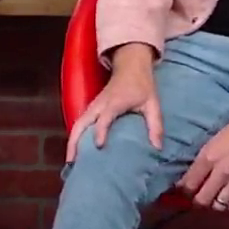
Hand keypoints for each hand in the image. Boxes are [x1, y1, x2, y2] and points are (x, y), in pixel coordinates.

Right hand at [64, 42, 162, 165]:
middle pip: (81, 122)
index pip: (104, 118)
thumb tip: (157, 148)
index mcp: (115, 102)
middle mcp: (99, 105)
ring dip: (71, 141)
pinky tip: (76, 151)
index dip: (101, 131)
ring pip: (77, 124)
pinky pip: (80, 123)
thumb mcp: (153, 104)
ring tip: (70, 161)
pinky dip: (75, 137)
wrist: (130, 67)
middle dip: (74, 141)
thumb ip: (155, 125)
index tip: (98, 146)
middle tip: (72, 162)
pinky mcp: (91, 108)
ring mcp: (93, 106)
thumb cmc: (142, 86)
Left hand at [178, 107, 228, 211]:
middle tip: (195, 200)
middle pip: (202, 199)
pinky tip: (225, 202)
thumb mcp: (209, 145)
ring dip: (212, 206)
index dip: (182, 192)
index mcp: (207, 158)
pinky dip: (228, 207)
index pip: (189, 184)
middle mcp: (220, 172)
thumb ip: (199, 163)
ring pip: (218, 206)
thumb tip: (187, 179)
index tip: (181, 192)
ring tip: (210, 202)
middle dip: (195, 202)